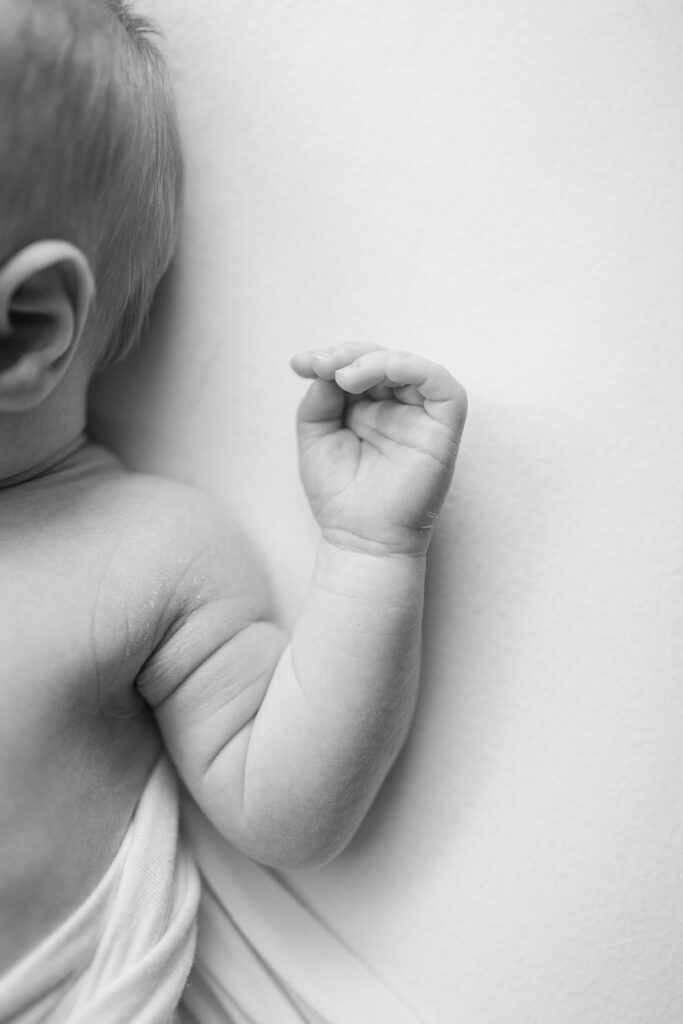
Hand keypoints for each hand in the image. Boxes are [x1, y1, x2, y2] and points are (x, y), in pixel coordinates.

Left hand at [290, 344, 466, 555]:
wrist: (358, 539)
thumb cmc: (339, 495)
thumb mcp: (316, 434)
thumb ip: (321, 396)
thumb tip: (328, 366)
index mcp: (371, 407)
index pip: (359, 364)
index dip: (332, 356)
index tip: (300, 364)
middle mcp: (399, 408)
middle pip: (383, 358)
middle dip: (348, 354)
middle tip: (320, 365)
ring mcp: (423, 418)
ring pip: (411, 365)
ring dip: (375, 359)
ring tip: (344, 377)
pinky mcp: (444, 429)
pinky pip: (443, 385)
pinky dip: (412, 368)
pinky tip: (380, 372)